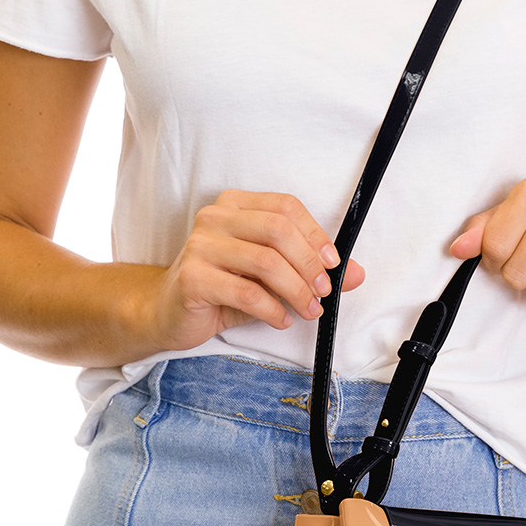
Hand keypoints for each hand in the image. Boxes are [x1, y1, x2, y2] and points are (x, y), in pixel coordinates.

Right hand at [148, 189, 365, 350]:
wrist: (168, 312)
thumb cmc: (222, 289)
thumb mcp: (270, 277)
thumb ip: (311, 271)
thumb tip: (357, 274)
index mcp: (235, 205)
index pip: (286, 207)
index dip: (316, 235)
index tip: (334, 264)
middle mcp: (215, 218)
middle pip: (278, 230)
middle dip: (309, 264)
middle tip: (324, 291)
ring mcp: (200, 246)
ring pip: (265, 262)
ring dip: (296, 290)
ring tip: (309, 310)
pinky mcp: (193, 279)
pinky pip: (246, 293)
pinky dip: (272, 310)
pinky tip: (281, 320)